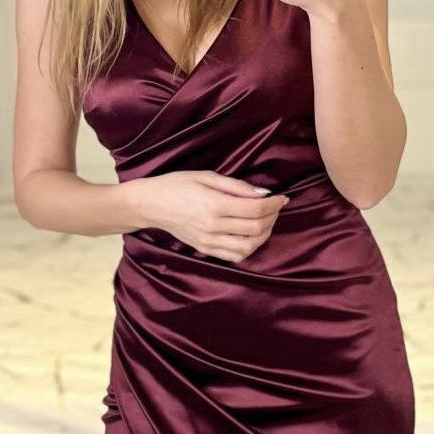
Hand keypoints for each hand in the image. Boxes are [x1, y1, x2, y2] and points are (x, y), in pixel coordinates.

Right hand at [138, 170, 289, 262]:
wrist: (150, 204)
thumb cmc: (177, 185)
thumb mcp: (207, 176)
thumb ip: (237, 186)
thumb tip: (264, 193)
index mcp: (214, 205)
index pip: (255, 209)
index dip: (274, 204)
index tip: (282, 197)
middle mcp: (212, 227)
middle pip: (256, 228)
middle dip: (272, 217)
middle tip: (275, 207)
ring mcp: (208, 242)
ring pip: (248, 247)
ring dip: (264, 235)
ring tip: (266, 222)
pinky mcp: (204, 249)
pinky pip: (234, 256)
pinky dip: (249, 248)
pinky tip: (251, 236)